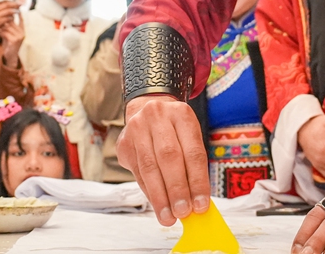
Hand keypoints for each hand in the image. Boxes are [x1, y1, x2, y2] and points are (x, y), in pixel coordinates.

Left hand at [0, 16, 24, 67]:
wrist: (10, 56)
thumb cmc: (9, 44)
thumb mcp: (10, 34)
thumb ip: (9, 27)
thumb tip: (5, 17)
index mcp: (22, 30)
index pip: (21, 19)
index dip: (17, 14)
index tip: (12, 9)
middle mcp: (22, 32)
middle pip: (11, 22)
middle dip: (3, 20)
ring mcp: (19, 36)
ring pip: (7, 27)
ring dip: (0, 26)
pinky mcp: (15, 40)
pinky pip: (5, 33)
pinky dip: (0, 32)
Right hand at [116, 94, 209, 226]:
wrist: (147, 106)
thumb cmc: (174, 128)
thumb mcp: (189, 136)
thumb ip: (193, 165)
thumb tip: (197, 201)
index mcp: (181, 115)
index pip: (193, 152)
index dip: (197, 181)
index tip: (201, 205)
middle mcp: (157, 117)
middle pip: (169, 158)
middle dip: (177, 190)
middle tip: (183, 212)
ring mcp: (137, 129)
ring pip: (149, 167)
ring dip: (160, 196)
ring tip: (168, 216)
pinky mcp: (124, 143)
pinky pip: (137, 172)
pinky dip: (148, 192)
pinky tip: (157, 205)